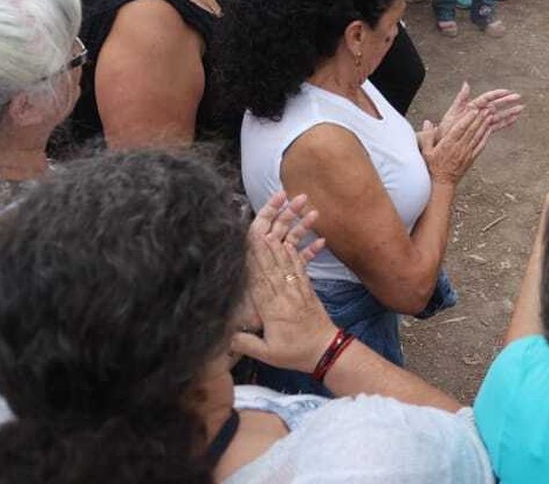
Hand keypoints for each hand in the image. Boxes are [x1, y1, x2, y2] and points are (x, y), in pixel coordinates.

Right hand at [230, 192, 334, 372]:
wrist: (326, 352)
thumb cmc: (295, 354)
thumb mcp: (266, 353)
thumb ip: (245, 342)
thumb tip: (223, 333)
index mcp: (270, 301)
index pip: (259, 267)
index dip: (255, 243)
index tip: (253, 219)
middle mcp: (283, 288)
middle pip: (276, 248)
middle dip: (278, 220)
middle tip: (281, 195)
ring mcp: (297, 285)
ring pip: (292, 249)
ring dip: (297, 225)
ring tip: (304, 203)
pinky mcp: (306, 286)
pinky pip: (305, 262)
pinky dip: (310, 246)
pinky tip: (318, 232)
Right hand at [419, 85, 494, 183]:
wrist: (443, 183)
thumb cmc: (434, 167)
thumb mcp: (426, 151)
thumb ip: (427, 136)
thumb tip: (427, 122)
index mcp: (448, 144)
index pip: (459, 129)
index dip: (468, 119)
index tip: (474, 110)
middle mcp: (459, 148)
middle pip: (471, 130)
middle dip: (479, 118)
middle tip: (486, 108)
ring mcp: (467, 153)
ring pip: (477, 136)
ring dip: (484, 125)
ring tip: (490, 115)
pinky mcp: (472, 158)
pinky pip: (480, 145)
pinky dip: (485, 137)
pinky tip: (489, 129)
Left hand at [440, 83, 523, 135]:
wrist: (443, 145)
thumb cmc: (445, 130)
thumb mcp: (452, 113)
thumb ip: (461, 99)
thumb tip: (466, 84)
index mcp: (470, 108)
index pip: (486, 98)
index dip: (496, 94)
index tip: (506, 91)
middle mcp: (477, 114)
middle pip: (494, 105)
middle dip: (506, 101)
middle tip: (518, 97)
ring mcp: (480, 122)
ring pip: (497, 115)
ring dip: (509, 112)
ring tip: (520, 108)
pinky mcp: (481, 131)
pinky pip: (495, 126)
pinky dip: (505, 123)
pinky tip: (513, 120)